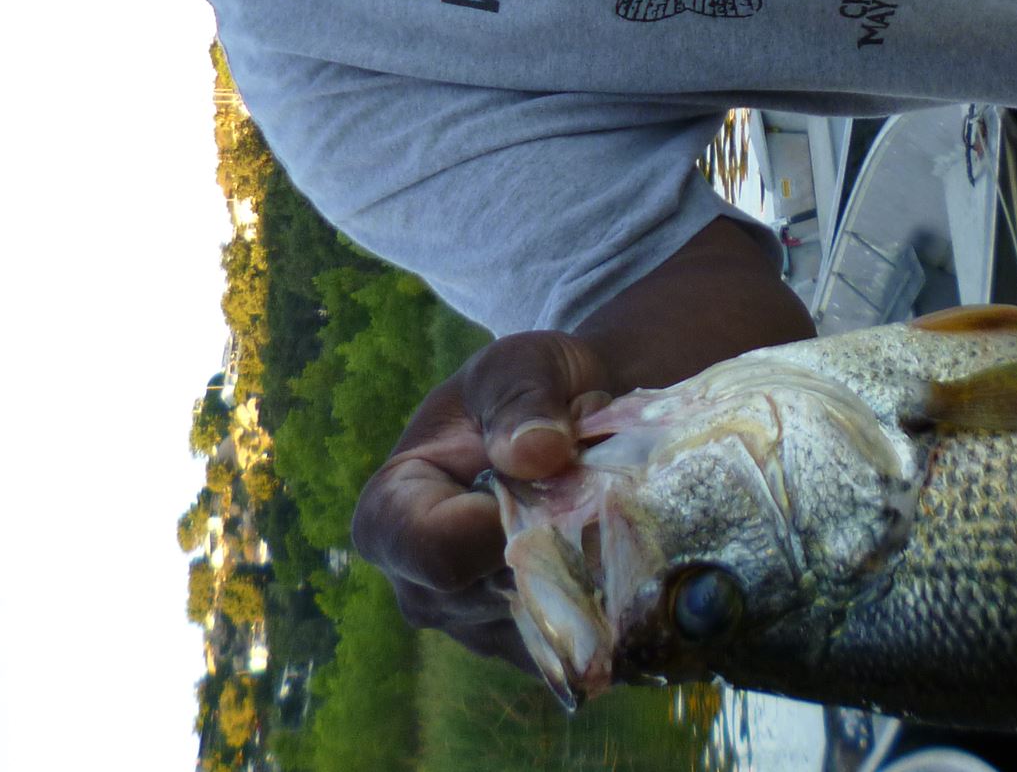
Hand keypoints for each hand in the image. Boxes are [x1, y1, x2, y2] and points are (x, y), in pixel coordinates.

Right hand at [350, 219, 812, 669]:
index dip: (497, 523)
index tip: (552, 472)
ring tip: (609, 502)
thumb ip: (522, 398)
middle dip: (562, 538)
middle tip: (598, 478)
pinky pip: (585, 642)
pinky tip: (625, 542)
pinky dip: (615, 594)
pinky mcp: (539, 651)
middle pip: (500, 594)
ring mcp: (481, 629)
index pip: (433, 551)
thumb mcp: (522, 365)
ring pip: (551, 625)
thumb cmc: (535, 389)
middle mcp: (424, 590)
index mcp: (392, 517)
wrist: (580, 426)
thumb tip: (536, 452)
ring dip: (596, 565)